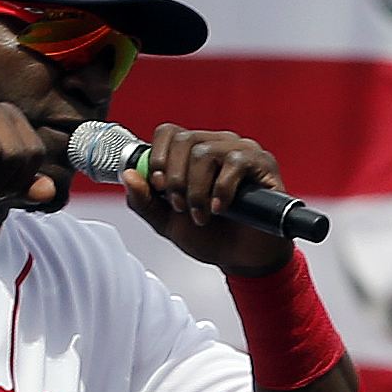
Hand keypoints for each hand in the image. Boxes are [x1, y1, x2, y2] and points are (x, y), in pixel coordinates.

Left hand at [121, 123, 293, 274]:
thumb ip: (145, 202)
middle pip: (184, 140)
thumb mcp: (167, 223)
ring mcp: (241, 151)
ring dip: (196, 189)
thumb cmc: (210, 237)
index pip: (168, 132)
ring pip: (206, 152)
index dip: (158, 157)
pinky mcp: (262, 163)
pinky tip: (220, 208)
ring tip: (201, 214)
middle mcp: (217, 144)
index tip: (158, 187)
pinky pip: (235, 162)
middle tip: (181, 207)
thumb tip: (128, 175)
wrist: (242, 259)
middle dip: (175, 180)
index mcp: (193, 153)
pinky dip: (221, 189)